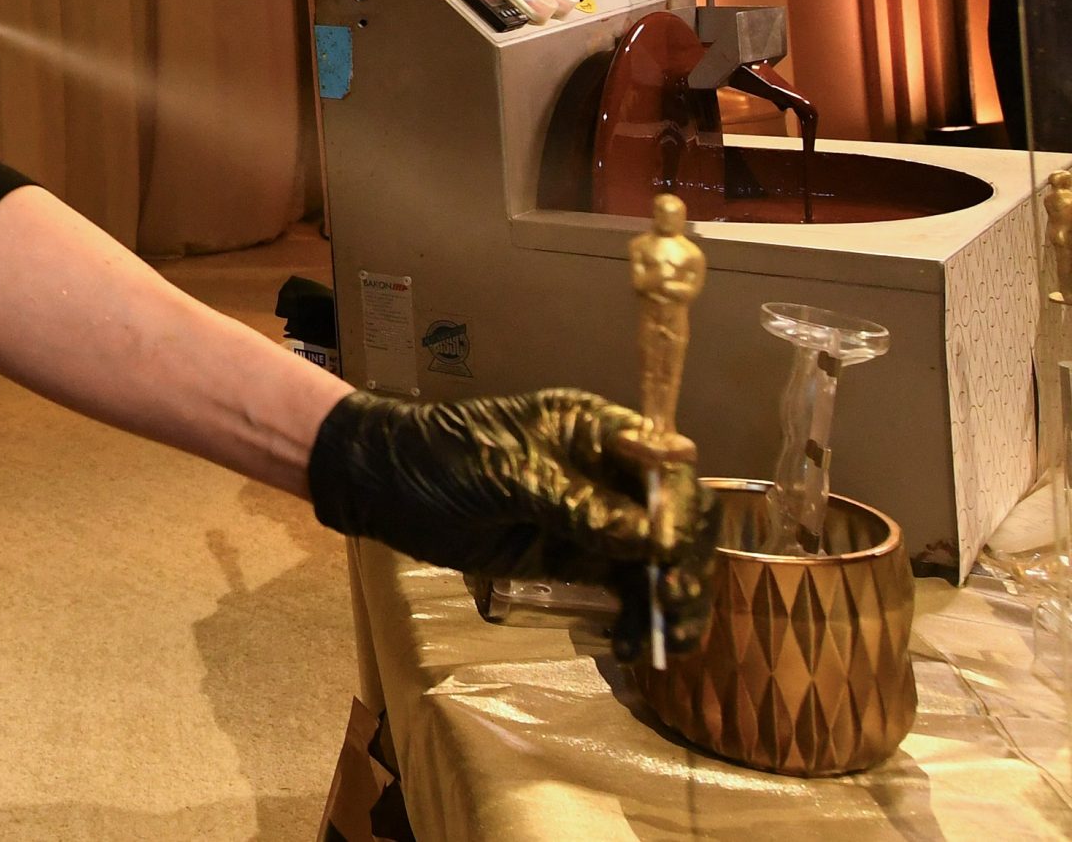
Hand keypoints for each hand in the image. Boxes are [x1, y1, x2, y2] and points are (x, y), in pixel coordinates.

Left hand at [306, 388, 715, 662]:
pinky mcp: (578, 558)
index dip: (679, 506)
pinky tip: (631, 644)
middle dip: (687, 559)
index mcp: (596, 429)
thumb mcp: (505, 474)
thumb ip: (578, 505)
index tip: (667, 550)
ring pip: (660, 559)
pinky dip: (639, 616)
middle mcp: (609, 471)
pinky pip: (627, 588)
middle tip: (673, 601)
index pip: (666, 463)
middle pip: (676, 516)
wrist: (385, 487)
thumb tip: (655, 537)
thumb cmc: (440, 458)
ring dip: (672, 599)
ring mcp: (597, 518)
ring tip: (665, 639)